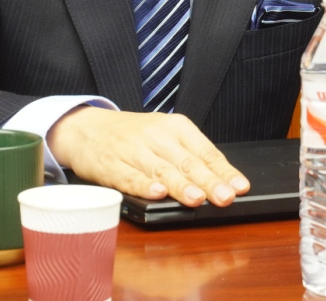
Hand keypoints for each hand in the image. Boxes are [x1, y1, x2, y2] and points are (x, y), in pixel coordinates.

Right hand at [47, 107, 249, 206]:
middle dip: (208, 181)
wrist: (86, 128)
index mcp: (174, 127)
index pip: (205, 150)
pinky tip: (157, 193)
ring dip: (180, 185)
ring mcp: (132, 150)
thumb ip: (189, 156)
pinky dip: (144, 185)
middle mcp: (155, 135)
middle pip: (186, 161)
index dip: (223, 170)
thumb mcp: (164, 136)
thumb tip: (220, 182)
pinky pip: (129, 176)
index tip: (239, 186)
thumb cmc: (132, 135)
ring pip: (161, 169)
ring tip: (197, 198)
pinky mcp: (110, 164)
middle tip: (225, 197)